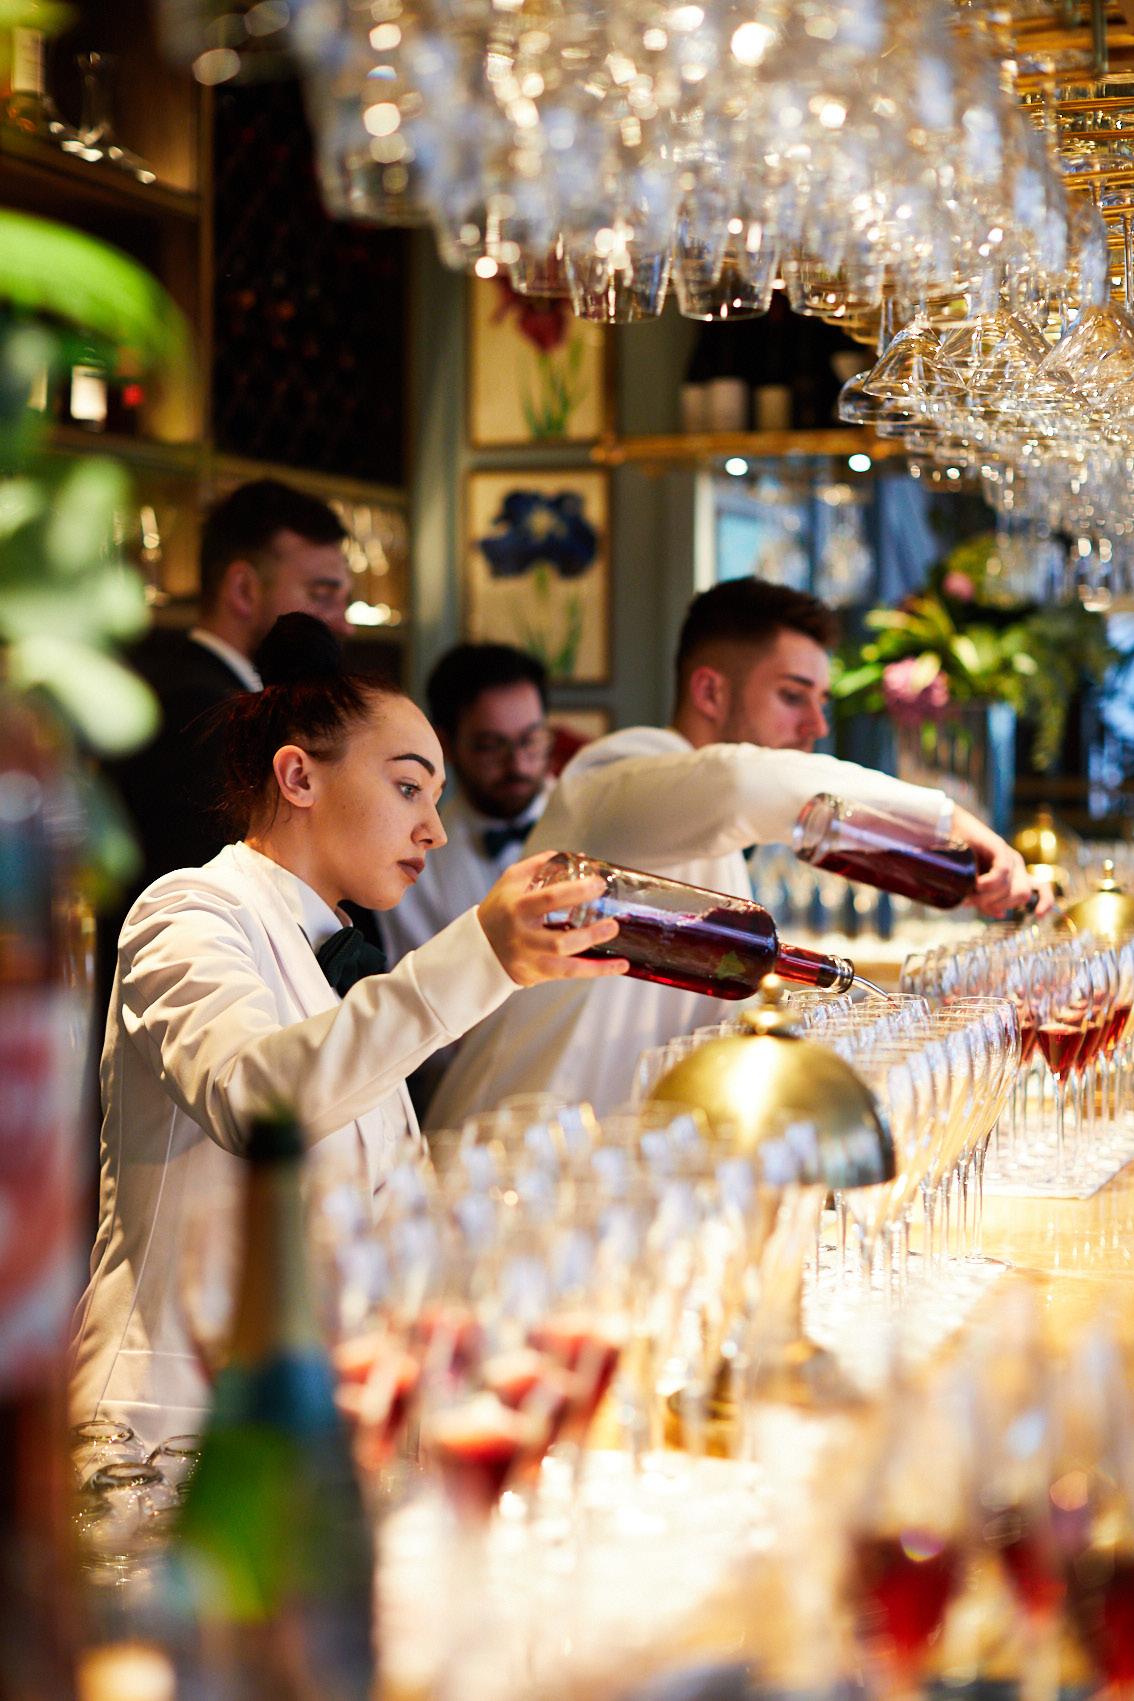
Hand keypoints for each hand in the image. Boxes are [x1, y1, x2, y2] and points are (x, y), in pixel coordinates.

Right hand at [477, 851, 629, 987]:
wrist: (478, 947)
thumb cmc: (499, 909)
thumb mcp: (510, 881)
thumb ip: (540, 865)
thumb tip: (579, 857)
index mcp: (517, 908)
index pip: (549, 900)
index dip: (576, 892)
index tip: (598, 884)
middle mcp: (524, 937)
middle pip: (560, 940)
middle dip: (590, 931)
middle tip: (613, 918)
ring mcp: (532, 958)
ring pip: (567, 962)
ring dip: (594, 951)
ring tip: (614, 932)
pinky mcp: (539, 973)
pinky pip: (572, 974)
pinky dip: (598, 970)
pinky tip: (620, 965)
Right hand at [952, 807, 1052, 918]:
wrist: (946, 829)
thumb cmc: (959, 860)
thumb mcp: (975, 887)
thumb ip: (989, 901)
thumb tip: (1002, 914)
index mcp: (1015, 876)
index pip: (1041, 889)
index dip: (1046, 902)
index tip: (1039, 915)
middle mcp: (1016, 867)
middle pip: (1023, 895)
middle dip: (998, 905)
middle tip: (973, 903)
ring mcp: (1009, 856)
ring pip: (1011, 888)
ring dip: (988, 898)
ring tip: (968, 895)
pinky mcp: (998, 846)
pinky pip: (1003, 872)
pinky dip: (988, 884)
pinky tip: (975, 884)